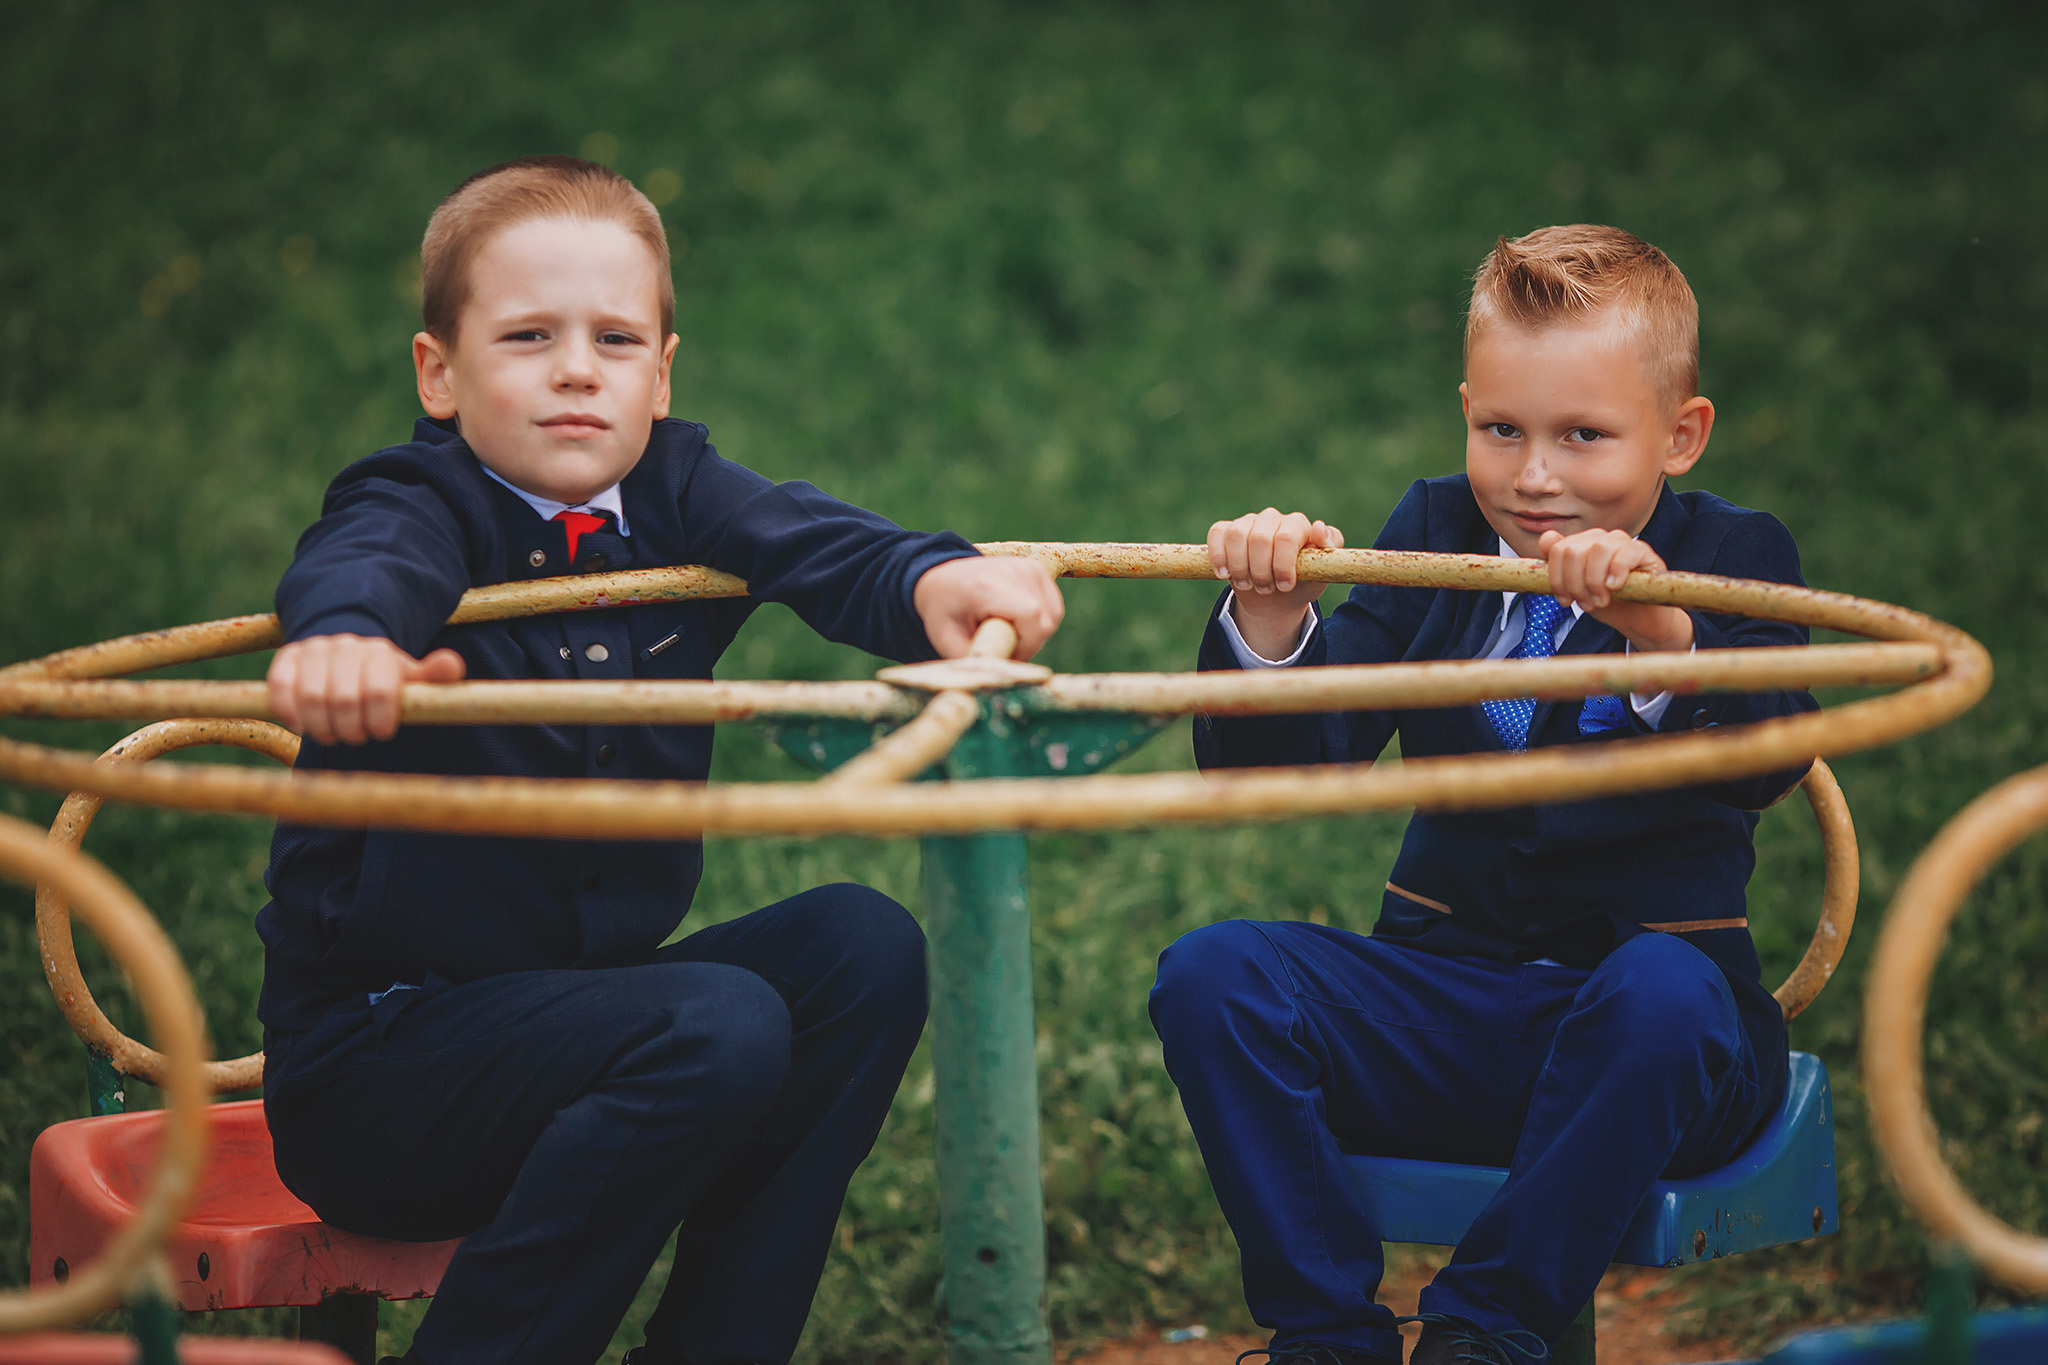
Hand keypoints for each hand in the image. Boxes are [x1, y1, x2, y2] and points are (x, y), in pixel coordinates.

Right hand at [267, 634, 466, 744]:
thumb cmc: (382, 677)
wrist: (344, 653)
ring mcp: (313, 651)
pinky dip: (291, 714)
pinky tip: (303, 725)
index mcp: (379, 653)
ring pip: (312, 699)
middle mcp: (344, 646)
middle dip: (351, 730)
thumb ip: (433, 676)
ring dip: (322, 728)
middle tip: (356, 737)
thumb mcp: (411, 678)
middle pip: (344, 700)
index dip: (379, 721)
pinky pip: (281, 690)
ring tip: (333, 734)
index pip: (379, 692)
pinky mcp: (286, 660)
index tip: (381, 732)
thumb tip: (454, 665)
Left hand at [913, 556, 1064, 659]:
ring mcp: (1028, 566)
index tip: (1008, 655)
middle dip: (1031, 643)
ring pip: (1053, 614)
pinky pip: (1052, 606)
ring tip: (1009, 633)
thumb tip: (998, 681)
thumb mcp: (947, 641)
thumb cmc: (944, 611)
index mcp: (988, 586)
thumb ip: (976, 662)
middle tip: (1006, 648)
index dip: (1027, 645)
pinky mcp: (1037, 569)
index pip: (1032, 617)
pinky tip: (1018, 621)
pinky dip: (1040, 620)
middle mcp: (1013, 570)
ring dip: (1036, 632)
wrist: (943, 577)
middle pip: (1046, 619)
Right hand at [1207, 508, 1345, 659]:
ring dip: (1240, 567)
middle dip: (1261, 571)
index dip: (1282, 565)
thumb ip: (1330, 548)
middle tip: (1266, 589)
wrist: (1276, 598)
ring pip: (1236, 536)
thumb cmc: (1302, 583)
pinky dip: (1219, 556)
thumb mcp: (1322, 572)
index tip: (1285, 586)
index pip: (1286, 537)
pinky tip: (1225, 574)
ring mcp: (1248, 522)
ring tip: (1248, 585)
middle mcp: (1273, 518)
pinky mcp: (1227, 530)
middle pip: (1259, 539)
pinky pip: (1217, 534)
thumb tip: (1319, 527)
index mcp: (1298, 525)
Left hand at [1537, 529, 1692, 651]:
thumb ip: (1558, 567)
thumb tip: (1547, 538)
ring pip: (1598, 549)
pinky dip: (1617, 572)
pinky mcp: (1643, 552)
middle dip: (1575, 584)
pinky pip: (1625, 553)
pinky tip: (1615, 588)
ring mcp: (1622, 542)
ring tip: (1601, 601)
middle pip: (1573, 551)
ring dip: (1595, 581)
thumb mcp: (1575, 589)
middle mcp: (1599, 538)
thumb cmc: (1605, 601)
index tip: (1565, 600)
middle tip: (1586, 604)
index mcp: (1580, 544)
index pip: (1557, 549)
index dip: (1556, 578)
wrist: (1637, 618)